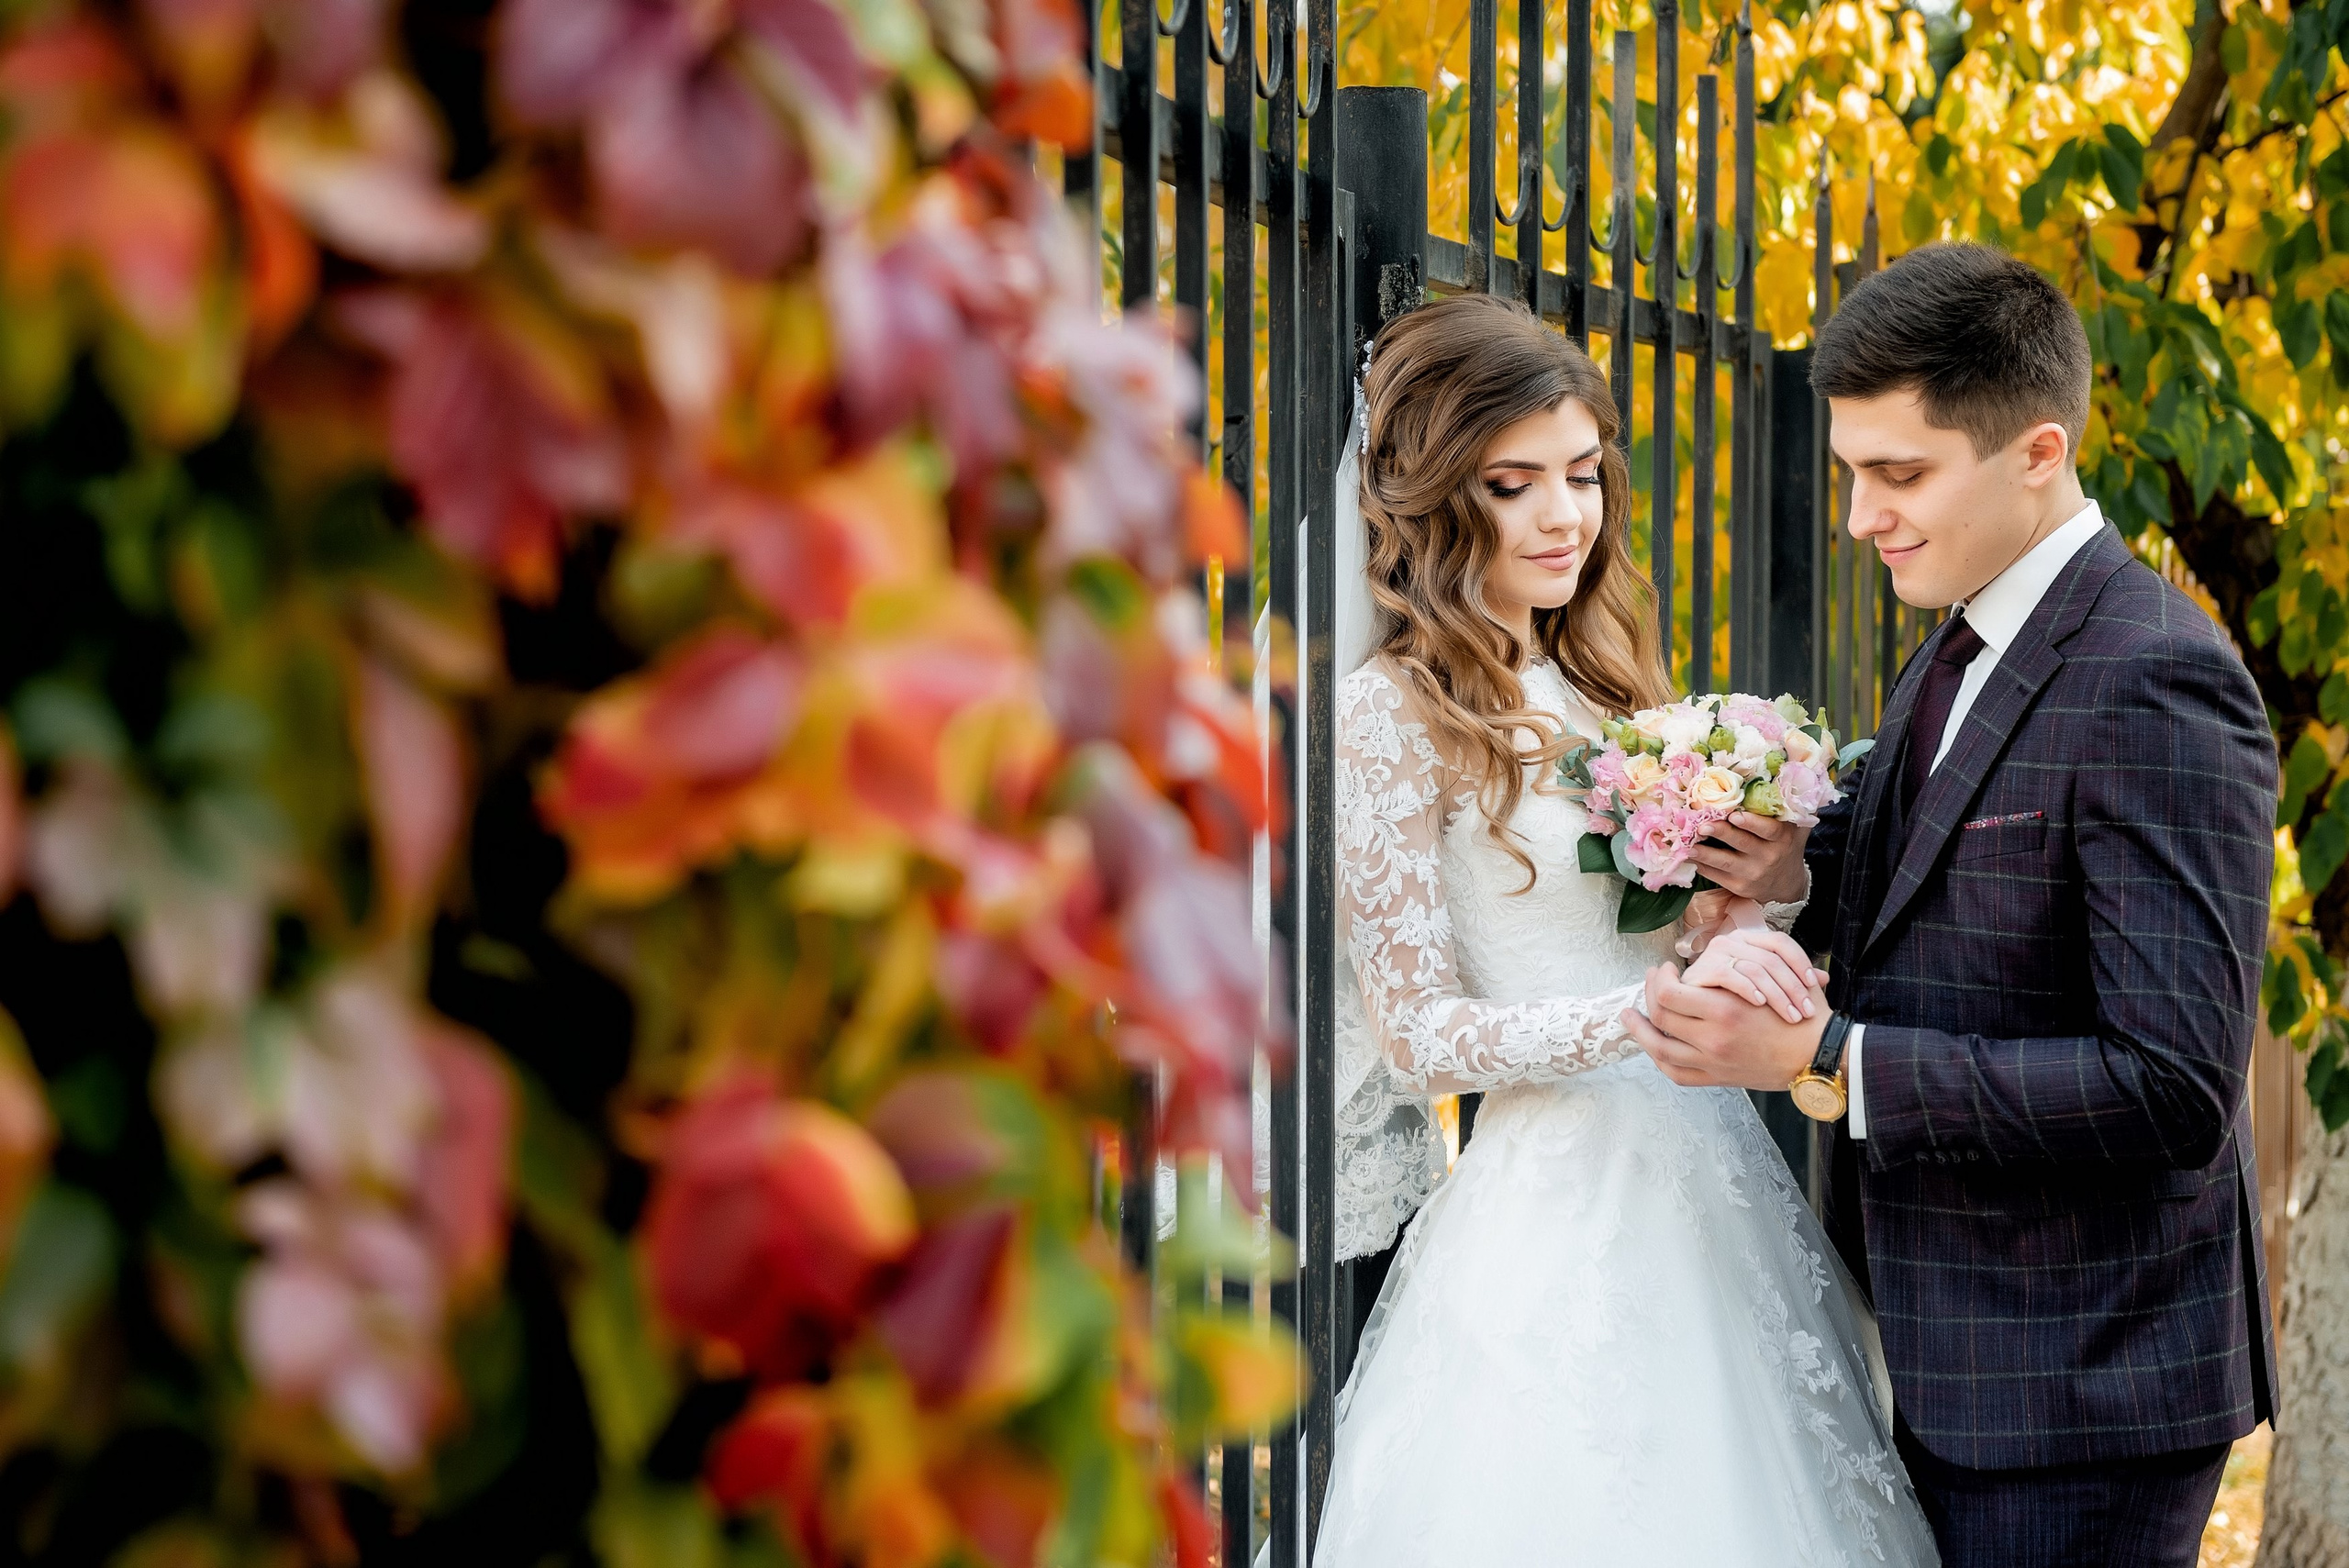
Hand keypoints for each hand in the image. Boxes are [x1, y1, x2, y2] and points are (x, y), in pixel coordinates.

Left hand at [1621, 963, 1827, 1089]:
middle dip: (1648, 995)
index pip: (1668, 994)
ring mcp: (1713, 1062)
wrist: (1819, 1054)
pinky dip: (1659, 1059)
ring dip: (1640, 1030)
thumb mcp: (1774, 977)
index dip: (1658, 979)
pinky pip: (1676, 1073)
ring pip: (1659, 1049)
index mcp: (1725, 1009)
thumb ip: (1742, 966)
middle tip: (1650, 982)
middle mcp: (1713, 1038)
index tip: (1663, 969)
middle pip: (1659, 1018)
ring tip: (1630, 1016)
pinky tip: (1652, 1045)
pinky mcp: (1718, 1079)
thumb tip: (1716, 950)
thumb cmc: (1801, 1012)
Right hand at [1678, 928, 1829, 1024]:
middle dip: (1793, 988)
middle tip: (1806, 1013)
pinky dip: (1747, 989)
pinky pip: (1730, 975)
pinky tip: (1759, 1004)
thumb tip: (1824, 979)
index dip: (1800, 963)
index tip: (1814, 988)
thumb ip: (1793, 982)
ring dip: (1777, 994)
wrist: (1699, 1014)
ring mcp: (1716, 953)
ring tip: (1790, 1016)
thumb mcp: (1769, 991)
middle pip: (1772, 958)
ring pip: (1756, 968)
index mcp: (1749, 940)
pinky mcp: (1702, 969)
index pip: (1781, 943)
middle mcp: (1733, 941)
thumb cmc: (1735, 1002)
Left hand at [1686, 811, 1809, 904]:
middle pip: (1742, 843)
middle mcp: (1768, 856)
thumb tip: (1792, 769)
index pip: (1769, 830)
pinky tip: (1688, 856)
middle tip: (1703, 825)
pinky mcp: (1738, 886)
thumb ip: (1790, 807)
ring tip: (1688, 844)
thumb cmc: (1785, 845)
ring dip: (1705, 853)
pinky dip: (1701, 866)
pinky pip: (1717, 876)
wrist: (1786, 884)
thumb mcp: (1795, 828)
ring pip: (1725, 862)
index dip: (1752, 823)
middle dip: (1722, 833)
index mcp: (1782, 838)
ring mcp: (1752, 873)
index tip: (1735, 815)